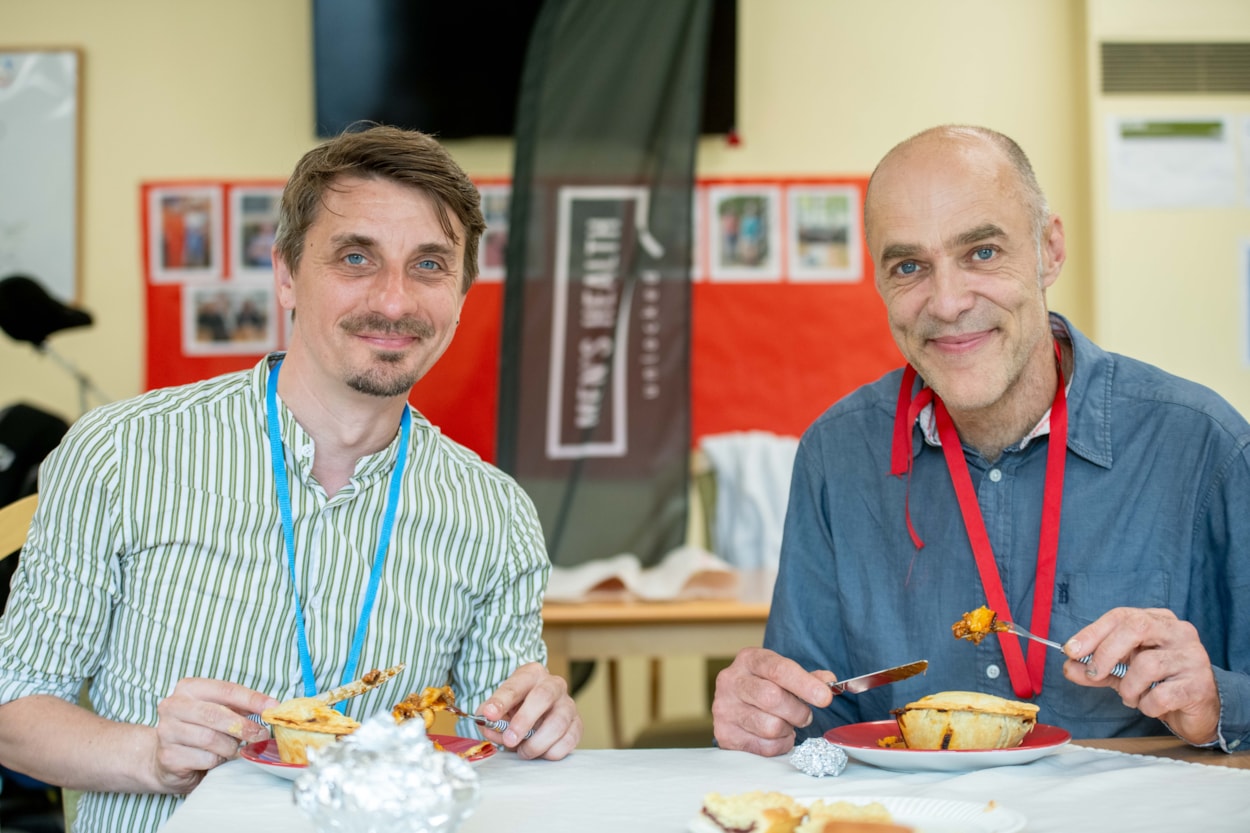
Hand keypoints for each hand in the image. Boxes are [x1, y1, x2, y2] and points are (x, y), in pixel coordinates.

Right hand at [152, 678, 277, 792]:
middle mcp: (173, 706)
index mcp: (188, 688)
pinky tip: (216, 760)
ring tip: (233, 749)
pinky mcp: (168, 757)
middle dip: (244, 726)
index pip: (226, 690)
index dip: (252, 699)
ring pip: (211, 739)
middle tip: (261, 735)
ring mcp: (167, 732)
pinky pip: (205, 759)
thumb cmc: (200, 730)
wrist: (167, 760)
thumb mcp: (219, 711)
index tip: (273, 707)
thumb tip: (272, 707)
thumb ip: (241, 706)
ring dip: (230, 747)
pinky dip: (218, 761)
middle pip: (216, 715)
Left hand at [478, 662, 580, 759]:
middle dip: (524, 720)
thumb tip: (487, 727)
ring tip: (523, 752)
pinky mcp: (577, 724)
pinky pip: (570, 739)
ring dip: (537, 742)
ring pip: (558, 722)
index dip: (501, 700)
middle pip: (543, 697)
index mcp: (531, 674)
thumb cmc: (517, 708)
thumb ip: (491, 717)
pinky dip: (552, 751)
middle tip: (509, 739)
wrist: (539, 713)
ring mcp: (568, 704)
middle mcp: (553, 684)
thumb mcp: (500, 708)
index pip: (516, 685)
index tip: (489, 715)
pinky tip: (541, 753)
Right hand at [711, 647, 835, 756]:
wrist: (735, 703)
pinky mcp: (724, 734)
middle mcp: (731, 680)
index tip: (825, 697)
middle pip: (772, 698)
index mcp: (749, 659)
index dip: (804, 684)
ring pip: (770, 726)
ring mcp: (724, 708)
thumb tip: (828, 682)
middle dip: (798, 711)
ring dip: (788, 729)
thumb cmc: (765, 685)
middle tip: (805, 716)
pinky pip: (765, 747)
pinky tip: (776, 735)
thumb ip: (809, 678)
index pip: (778, 670)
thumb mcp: (785, 675)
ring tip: (786, 723)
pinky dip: (779, 744)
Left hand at [1063, 607, 1218, 745]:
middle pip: (1135, 628)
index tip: (1071, 650)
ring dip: (1129, 687)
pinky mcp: (1199, 685)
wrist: (1199, 710)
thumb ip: (1095, 668)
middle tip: (1095, 673)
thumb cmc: (1158, 682)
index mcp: (1158, 620)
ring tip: (1131, 697)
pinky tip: (1150, 706)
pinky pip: (1161, 695)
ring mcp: (1193, 657)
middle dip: (1106, 652)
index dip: (1092, 632)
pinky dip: (1147, 705)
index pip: (1121, 616)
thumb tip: (1069, 666)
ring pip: (1147, 664)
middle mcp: (1179, 632)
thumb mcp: (1121, 671)